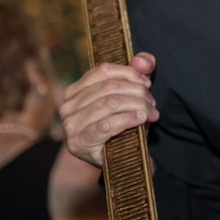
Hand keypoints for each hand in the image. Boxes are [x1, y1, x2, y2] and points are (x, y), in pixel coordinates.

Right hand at [59, 52, 158, 167]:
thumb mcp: (133, 94)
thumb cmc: (126, 123)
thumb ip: (139, 72)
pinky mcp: (79, 143)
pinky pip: (106, 124)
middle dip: (137, 92)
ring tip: (151, 112)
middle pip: (109, 88)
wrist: (124, 158)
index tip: (147, 83)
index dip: (129, 73)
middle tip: (152, 102)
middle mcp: (68, 106)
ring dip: (137, 105)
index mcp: (75, 91)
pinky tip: (142, 119)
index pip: (103, 71)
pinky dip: (128, 119)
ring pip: (110, 103)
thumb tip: (143, 61)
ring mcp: (70, 126)